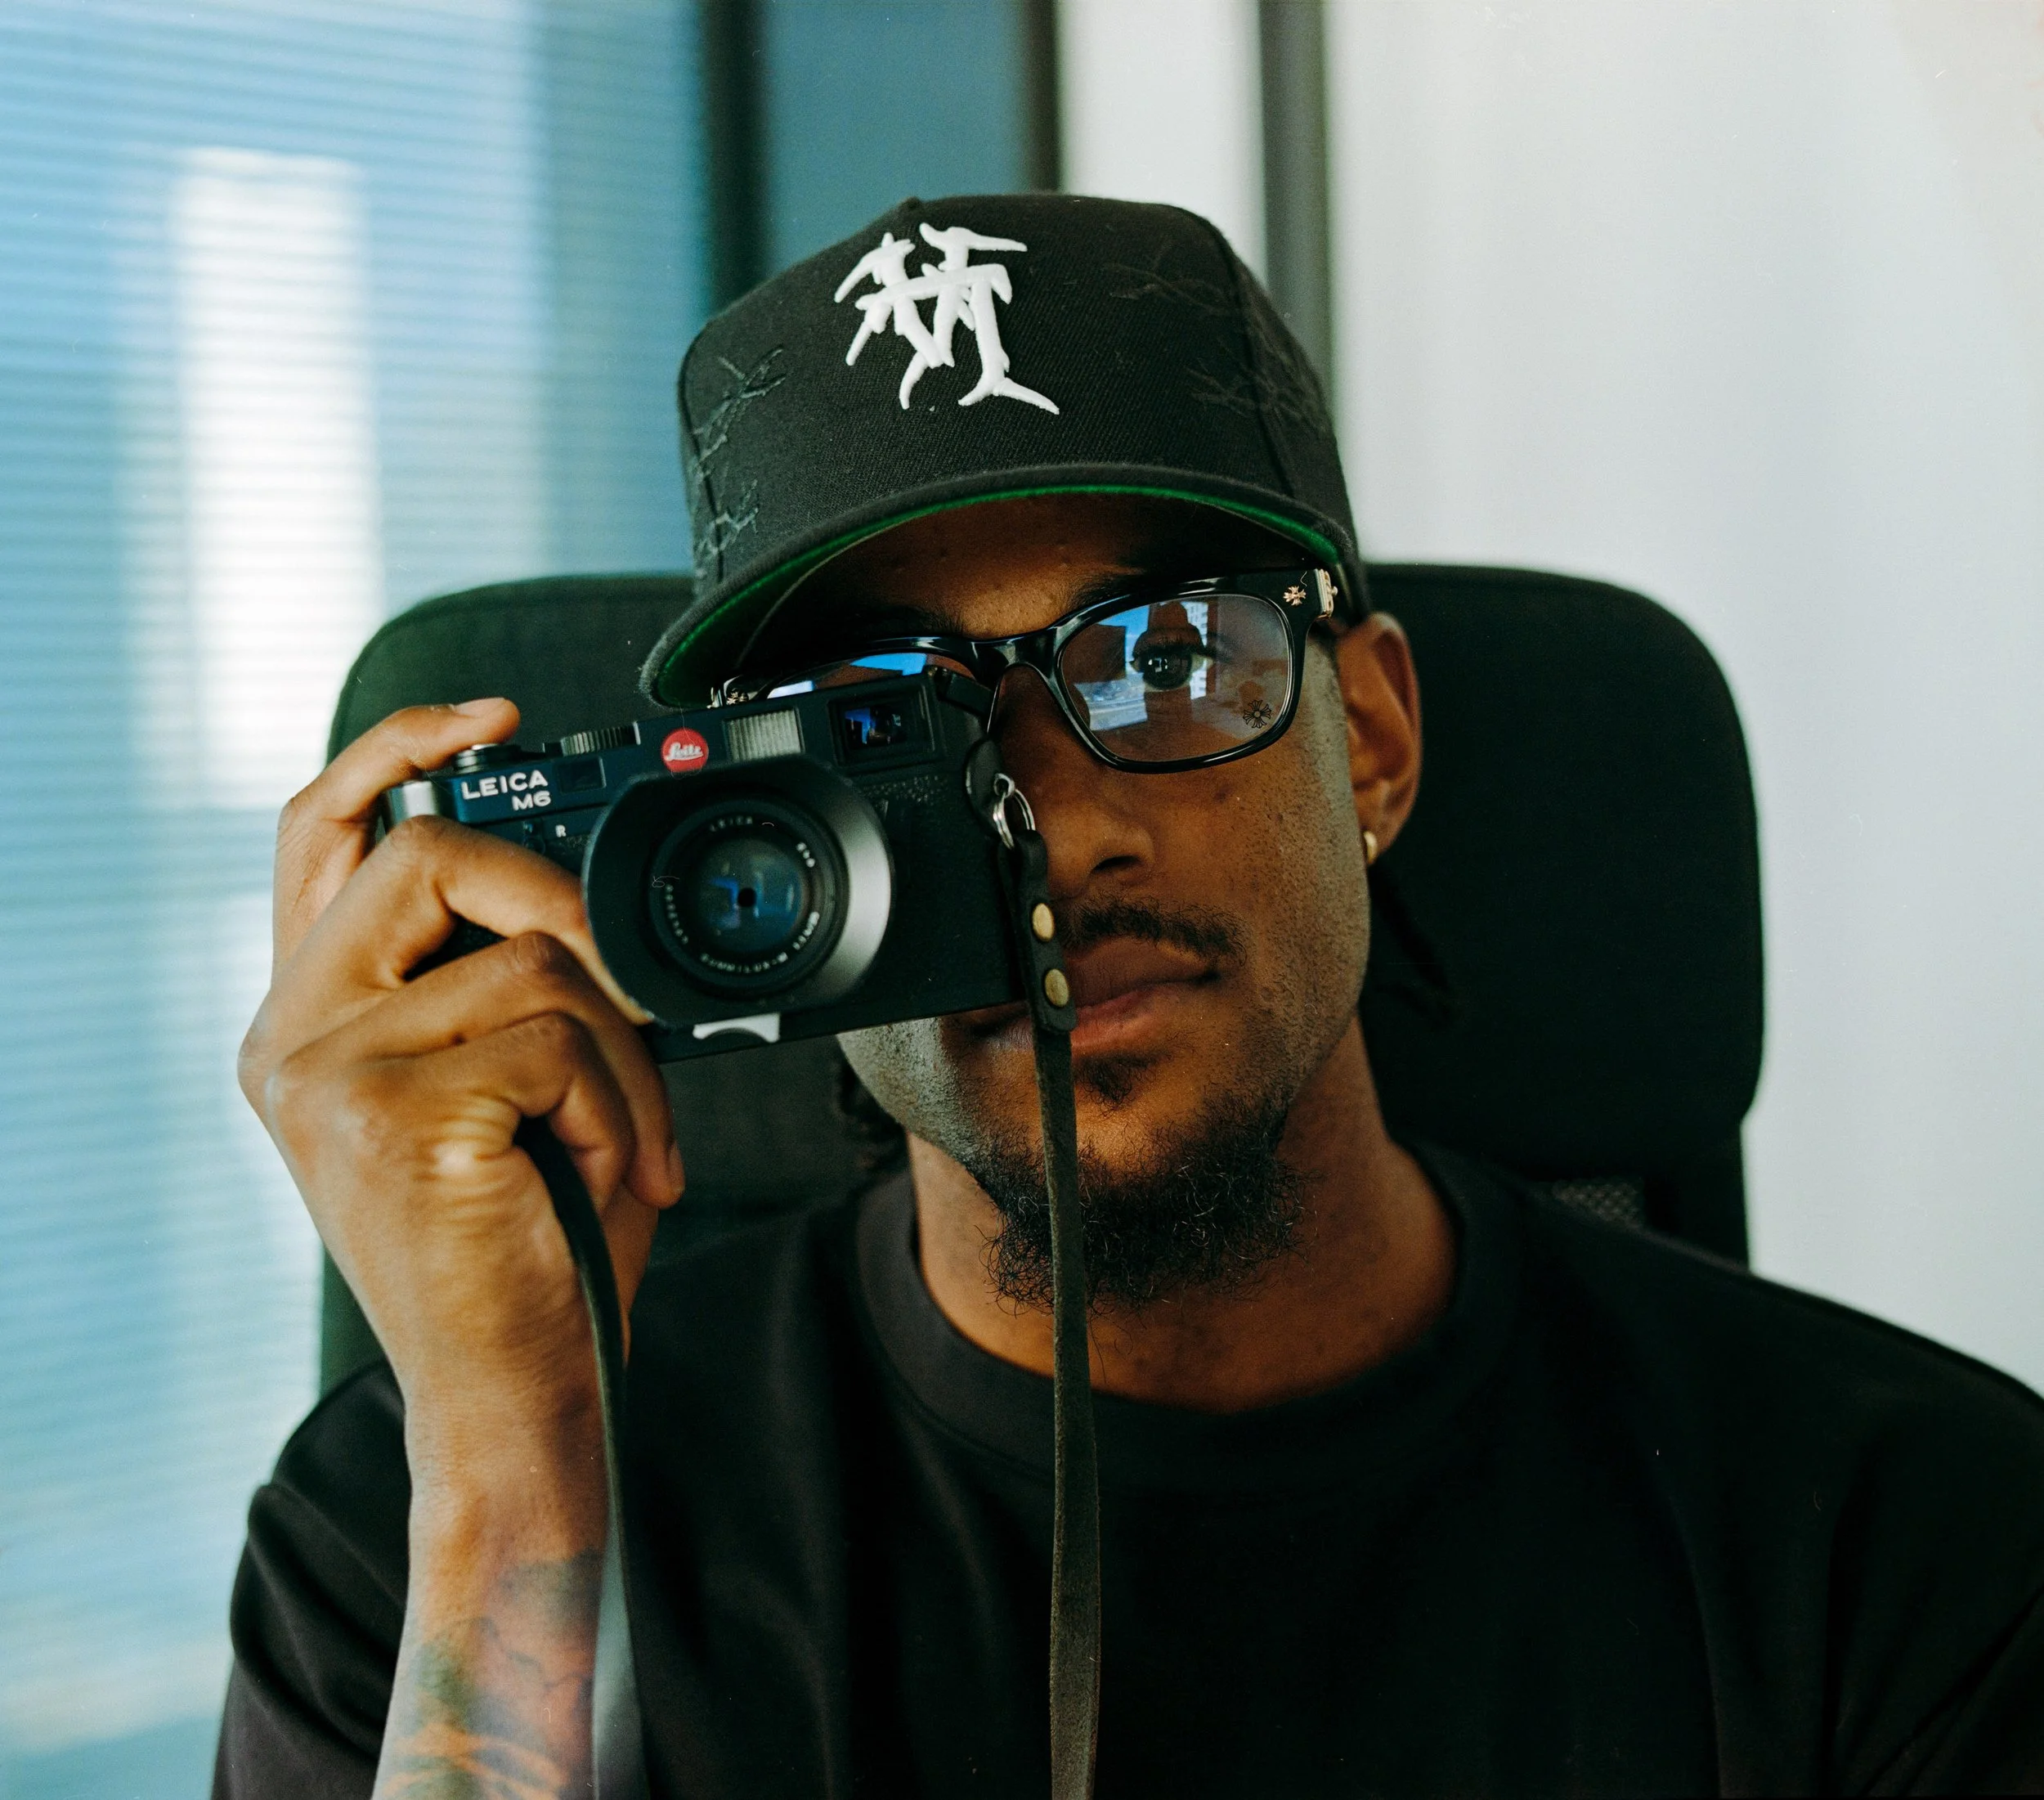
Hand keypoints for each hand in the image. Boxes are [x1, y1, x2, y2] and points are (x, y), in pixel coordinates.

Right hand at [239, 699, 684, 1480]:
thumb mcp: (504, 1092)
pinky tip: (606, 1179)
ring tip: (621, 1148)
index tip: (492, 715)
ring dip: (621, 1059)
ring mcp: (329, 1072)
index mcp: (308, 1020)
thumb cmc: (526, 1244)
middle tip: (626, 992)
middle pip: (432, 855)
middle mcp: (291, 1036)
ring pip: (531, 959)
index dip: (397, 748)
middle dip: (561, 903)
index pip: (321, 833)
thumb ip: (499, 982)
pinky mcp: (394, 1113)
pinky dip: (623, 1107)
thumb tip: (574, 887)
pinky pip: (564, 1039)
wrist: (514, 1396)